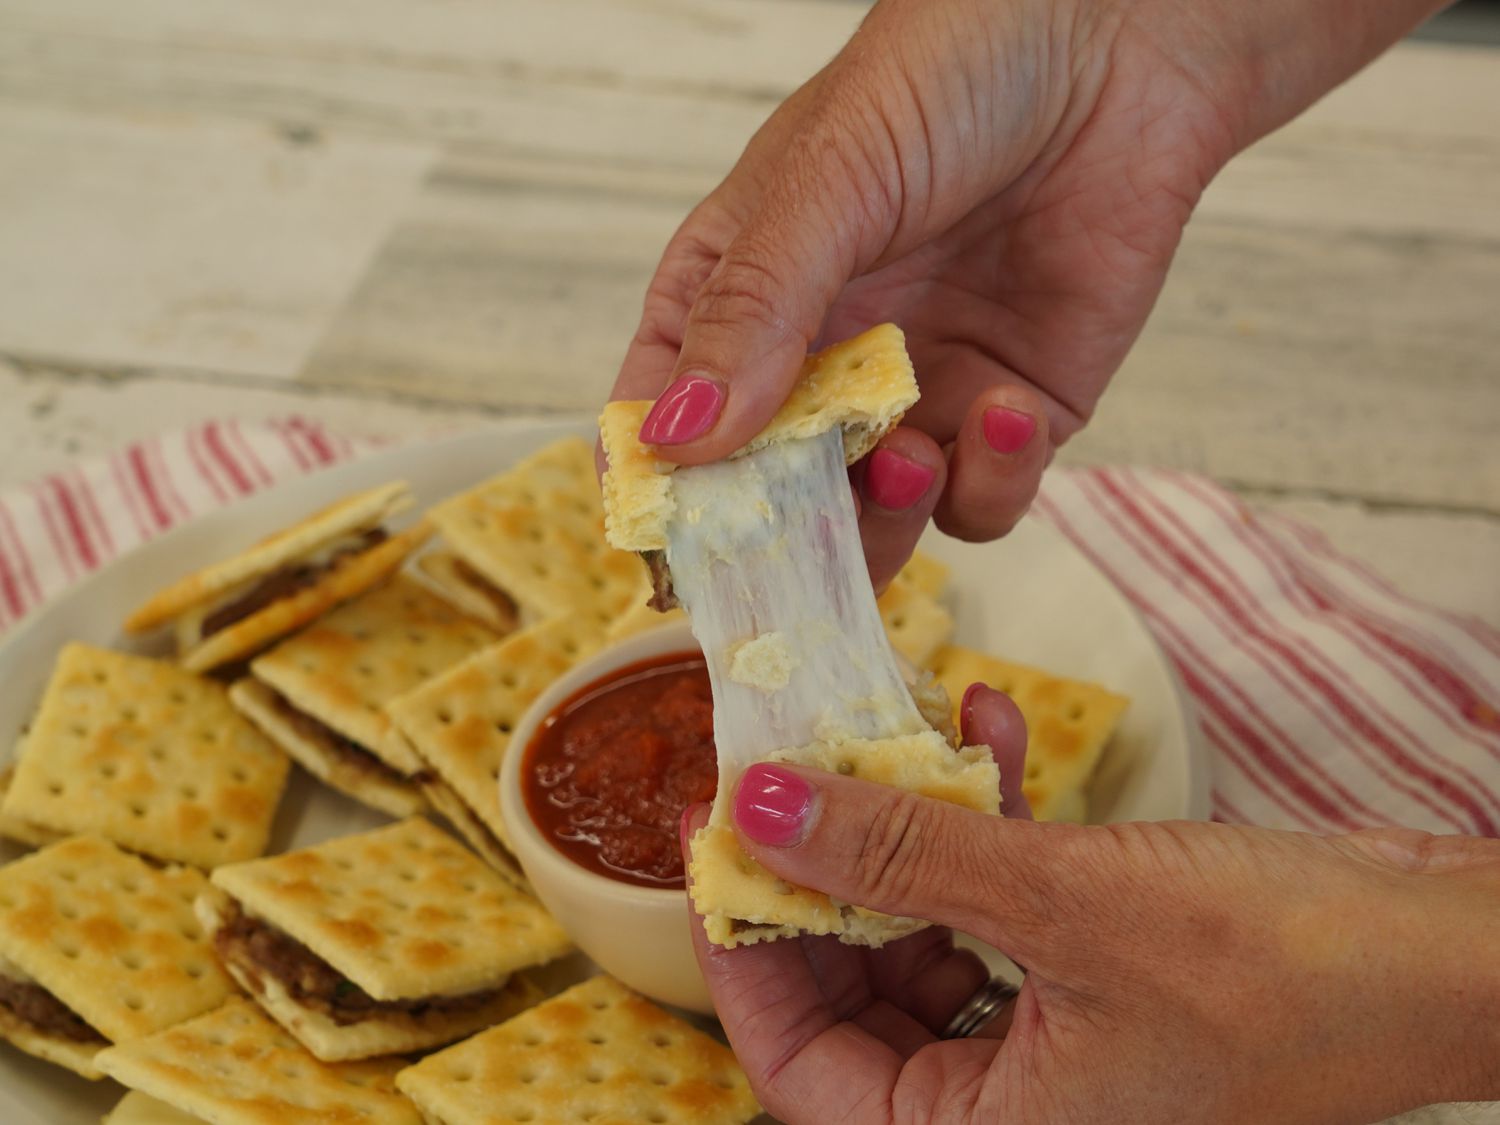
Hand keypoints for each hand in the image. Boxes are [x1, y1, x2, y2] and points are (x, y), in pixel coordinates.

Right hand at [608, 0, 1447, 588]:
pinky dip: (991, 479)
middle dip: (781, 533)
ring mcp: (916, 393)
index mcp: (738, 296)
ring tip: (907, 458)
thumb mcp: (828, 180)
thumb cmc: (950, 71)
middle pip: (770, 495)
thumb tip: (680, 438)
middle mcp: (819, 359)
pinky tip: (1008, 408)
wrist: (1120, 39)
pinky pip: (983, 499)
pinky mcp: (1011, 414)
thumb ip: (755, 310)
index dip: (663, 485)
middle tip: (793, 548)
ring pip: (875, 522)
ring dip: (886, 516)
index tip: (671, 539)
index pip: (668, 414)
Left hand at [686, 699, 1499, 1122]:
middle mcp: (1011, 1102)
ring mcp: (1052, 1033)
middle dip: (825, 866)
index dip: (742, 957)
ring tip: (897, 719)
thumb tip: (758, 808)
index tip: (716, 842)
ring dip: (910, 820)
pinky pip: (999, 895)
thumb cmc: (1288, 968)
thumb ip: (901, 852)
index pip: (803, 1069)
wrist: (1450, 950)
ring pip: (922, 925)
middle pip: (853, 989)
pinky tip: (984, 722)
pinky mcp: (1090, 966)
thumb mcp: (1066, 902)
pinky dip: (986, 813)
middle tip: (791, 763)